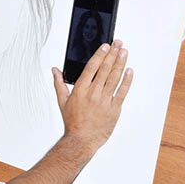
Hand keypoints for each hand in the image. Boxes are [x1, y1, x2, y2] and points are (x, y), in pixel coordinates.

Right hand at [51, 40, 133, 155]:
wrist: (82, 140)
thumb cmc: (73, 121)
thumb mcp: (62, 101)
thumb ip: (59, 83)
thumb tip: (55, 70)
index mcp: (80, 90)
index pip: (91, 67)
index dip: (100, 55)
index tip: (106, 46)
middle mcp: (93, 93)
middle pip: (105, 69)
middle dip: (112, 54)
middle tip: (118, 43)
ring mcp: (105, 100)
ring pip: (115, 78)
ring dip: (121, 63)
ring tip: (124, 52)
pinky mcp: (115, 108)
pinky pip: (122, 91)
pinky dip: (127, 80)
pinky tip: (129, 71)